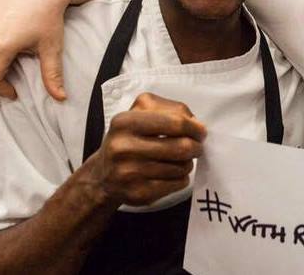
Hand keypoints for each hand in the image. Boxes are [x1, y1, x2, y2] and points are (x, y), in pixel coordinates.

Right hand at [89, 93, 206, 206]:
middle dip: (196, 146)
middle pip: (182, 147)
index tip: (200, 131)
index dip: (195, 127)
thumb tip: (195, 124)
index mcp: (125, 122)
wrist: (102, 175)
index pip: (175, 122)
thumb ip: (170, 110)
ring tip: (178, 160)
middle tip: (196, 147)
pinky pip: (176, 184)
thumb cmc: (128, 139)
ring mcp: (129, 173)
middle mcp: (123, 147)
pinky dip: (181, 178)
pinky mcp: (138, 193)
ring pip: (181, 167)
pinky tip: (172, 174)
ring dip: (187, 163)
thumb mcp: (139, 114)